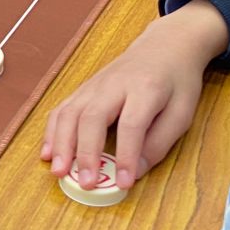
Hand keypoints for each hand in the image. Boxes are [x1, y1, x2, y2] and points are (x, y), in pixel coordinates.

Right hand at [41, 0, 228, 191]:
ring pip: (70, 113)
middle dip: (85, 153)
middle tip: (85, 182)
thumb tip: (135, 172)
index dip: (126, 156)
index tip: (124, 183)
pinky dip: (51, 133)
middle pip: (92, 117)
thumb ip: (160, 143)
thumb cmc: (176, 82)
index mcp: (146, 88)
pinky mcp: (83, 89)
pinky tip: (48, 154)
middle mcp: (114, 84)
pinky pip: (61, 110)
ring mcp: (94, 85)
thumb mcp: (182, 113)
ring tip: (58, 172)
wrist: (164, 45)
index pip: (132, 125)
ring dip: (61, 144)